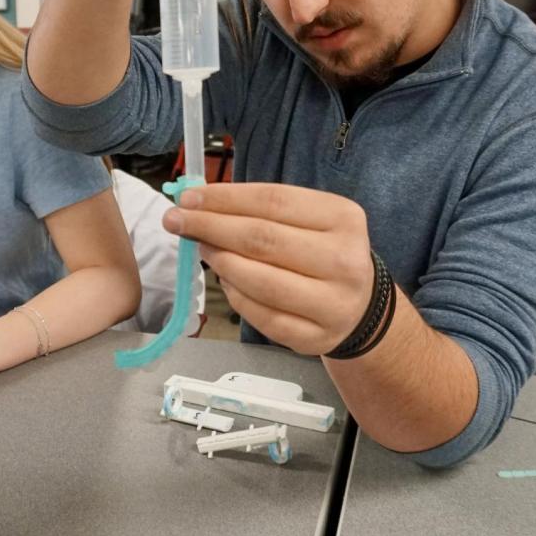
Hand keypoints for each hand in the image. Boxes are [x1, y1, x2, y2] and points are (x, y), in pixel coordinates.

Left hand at [162, 183, 373, 355]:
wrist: (360, 307)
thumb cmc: (322, 252)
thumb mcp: (308, 219)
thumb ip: (261, 209)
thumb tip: (198, 203)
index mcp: (344, 218)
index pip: (273, 201)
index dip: (224, 198)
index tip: (187, 196)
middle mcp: (344, 261)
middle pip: (262, 239)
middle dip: (210, 227)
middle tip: (176, 220)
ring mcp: (332, 304)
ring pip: (259, 281)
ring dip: (220, 262)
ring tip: (201, 247)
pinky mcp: (314, 338)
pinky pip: (260, 315)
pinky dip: (234, 295)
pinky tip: (224, 280)